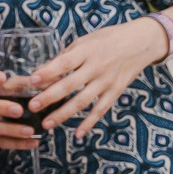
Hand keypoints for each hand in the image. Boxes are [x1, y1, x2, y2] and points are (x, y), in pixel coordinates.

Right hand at [0, 68, 39, 149]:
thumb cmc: (1, 98)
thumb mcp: (7, 88)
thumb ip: (23, 84)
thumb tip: (46, 79)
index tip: (3, 77)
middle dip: (0, 107)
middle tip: (19, 110)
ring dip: (11, 129)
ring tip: (30, 131)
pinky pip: (1, 142)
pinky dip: (18, 143)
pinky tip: (34, 142)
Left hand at [29, 19, 168, 138]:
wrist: (140, 42)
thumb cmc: (106, 39)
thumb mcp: (84, 41)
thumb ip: (66, 56)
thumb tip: (43, 71)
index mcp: (86, 51)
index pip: (64, 63)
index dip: (48, 72)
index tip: (32, 80)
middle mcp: (96, 67)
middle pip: (70, 85)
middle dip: (50, 97)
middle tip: (32, 106)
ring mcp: (107, 81)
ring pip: (83, 101)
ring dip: (63, 114)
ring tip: (47, 123)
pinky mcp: (116, 92)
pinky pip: (101, 110)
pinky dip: (90, 123)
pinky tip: (78, 134)